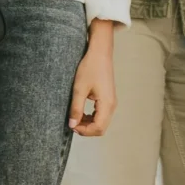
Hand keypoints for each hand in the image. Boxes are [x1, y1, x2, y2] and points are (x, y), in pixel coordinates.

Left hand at [70, 22, 116, 136]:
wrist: (100, 53)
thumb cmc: (90, 67)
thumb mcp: (79, 89)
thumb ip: (76, 109)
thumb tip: (72, 125)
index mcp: (107, 104)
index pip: (98, 128)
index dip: (84, 131)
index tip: (72, 126)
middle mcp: (112, 105)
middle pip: (101, 128)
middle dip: (86, 129)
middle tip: (72, 123)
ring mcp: (111, 102)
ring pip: (102, 122)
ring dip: (89, 124)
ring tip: (76, 117)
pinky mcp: (108, 98)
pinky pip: (102, 114)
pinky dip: (92, 117)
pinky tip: (82, 112)